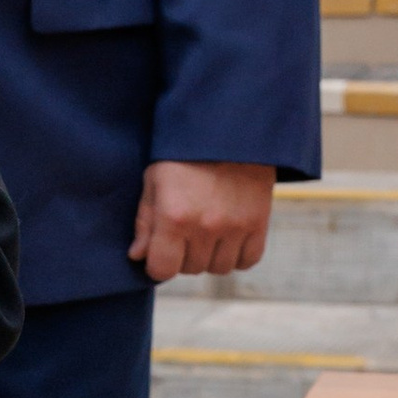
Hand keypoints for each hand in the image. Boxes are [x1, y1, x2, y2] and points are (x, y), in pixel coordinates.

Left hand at [128, 160, 275, 284]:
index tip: (160, 252)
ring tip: (208, 230)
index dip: (158, 263)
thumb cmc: (184, 152)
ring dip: (211, 255)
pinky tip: (229, 236)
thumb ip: (145, 221)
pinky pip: (248, 260)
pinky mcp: (259, 223)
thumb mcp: (155, 179)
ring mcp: (235, 227)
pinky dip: (238, 254)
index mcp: (174, 216)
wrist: (230, 128)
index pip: (162, 270)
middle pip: (190, 269)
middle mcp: (205, 226)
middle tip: (186, 229)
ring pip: (219, 268)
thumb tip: (138, 256)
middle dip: (184, 255)